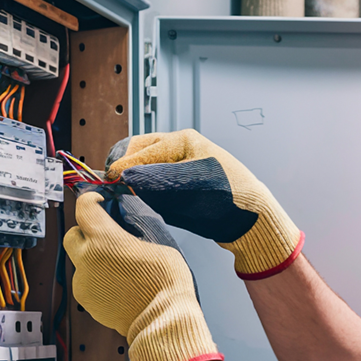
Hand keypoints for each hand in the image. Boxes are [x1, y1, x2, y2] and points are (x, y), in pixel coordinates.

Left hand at [64, 186, 222, 360]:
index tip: (97, 202)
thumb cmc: (166, 282)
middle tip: (105, 236)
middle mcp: (87, 259)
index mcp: (105, 240)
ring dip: (93, 259)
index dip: (90, 201)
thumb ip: (137, 225)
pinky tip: (118, 285)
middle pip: (72, 234)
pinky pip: (86, 282)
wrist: (162, 321)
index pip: (83, 208)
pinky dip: (97, 279)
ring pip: (79, 261)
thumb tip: (127, 211)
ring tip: (119, 268)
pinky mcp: (86, 300)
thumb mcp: (159, 242)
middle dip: (86, 232)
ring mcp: (84, 282)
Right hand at [104, 129, 303, 278]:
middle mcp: (180, 148)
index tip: (108, 179)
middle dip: (125, 166)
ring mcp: (181, 163)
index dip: (123, 165)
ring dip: (134, 175)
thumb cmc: (228, 199)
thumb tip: (125, 177)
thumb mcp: (189, 187)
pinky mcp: (182, 181)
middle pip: (140, 151)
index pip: (142, 150)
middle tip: (113, 184)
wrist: (251, 219)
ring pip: (146, 165)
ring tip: (124, 189)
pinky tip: (141, 195)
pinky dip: (145, 185)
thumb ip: (156, 180)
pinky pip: (155, 179)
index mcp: (183, 141)